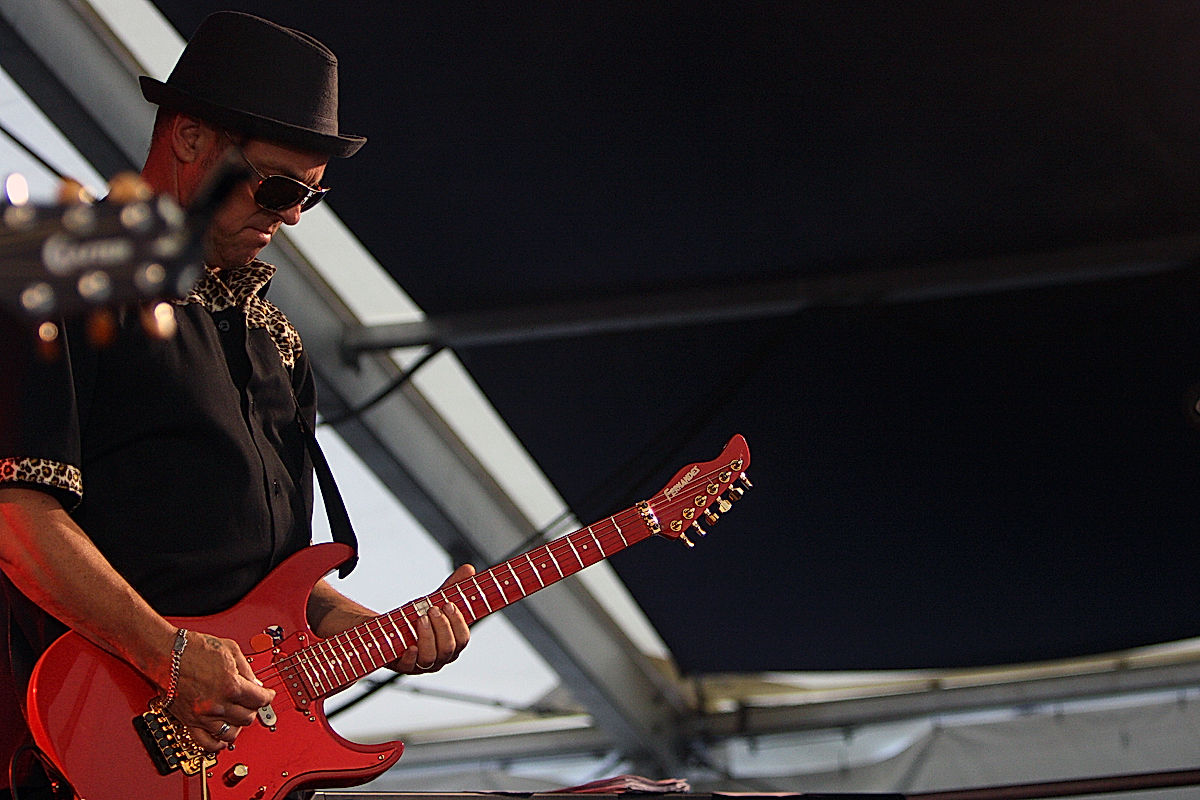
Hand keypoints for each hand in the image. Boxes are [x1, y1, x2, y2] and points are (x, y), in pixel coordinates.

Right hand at [169, 631, 274, 751]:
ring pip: (231, 733)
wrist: (166, 653)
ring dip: (238, 725)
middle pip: (247, 717)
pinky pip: (206, 743)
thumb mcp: (230, 650)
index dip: (268, 697)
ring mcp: (202, 715)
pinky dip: (218, 744)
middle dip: (253, 708)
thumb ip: (246, 669)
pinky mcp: (188, 721)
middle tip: (252, 701)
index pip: (260, 700)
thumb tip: (256, 684)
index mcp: (230, 685)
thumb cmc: (193, 648)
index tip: (268, 695)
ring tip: (238, 716)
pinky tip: (223, 737)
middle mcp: (217, 704)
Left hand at [396, 564, 474, 673]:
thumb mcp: (434, 601)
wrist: (386, 628)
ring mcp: (421, 665)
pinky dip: (411, 656)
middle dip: (442, 627)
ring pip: (430, 658)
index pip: (463, 639)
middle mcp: (439, 658)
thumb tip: (469, 569)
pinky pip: (409, 666)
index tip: (448, 605)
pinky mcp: (402, 666)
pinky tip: (410, 645)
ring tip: (420, 618)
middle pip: (448, 649)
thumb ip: (452, 588)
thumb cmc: (415, 617)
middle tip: (432, 609)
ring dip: (427, 636)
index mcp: (451, 644)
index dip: (458, 623)